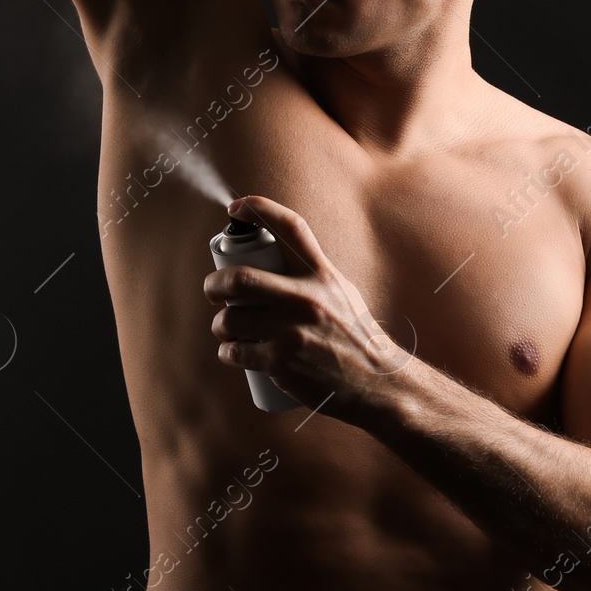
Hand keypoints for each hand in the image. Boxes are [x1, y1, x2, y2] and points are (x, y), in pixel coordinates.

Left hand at [203, 195, 414, 424]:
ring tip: (226, 328)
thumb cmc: (355, 335)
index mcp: (322, 275)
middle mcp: (307, 299)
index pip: (290, 227)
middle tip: (213, 290)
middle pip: (240, 277)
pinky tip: (232, 352)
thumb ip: (312, 273)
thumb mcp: (342, 293)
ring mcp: (292, 332)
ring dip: (220, 324)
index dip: (258, 208)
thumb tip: (272, 255)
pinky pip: (236, 352)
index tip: (236, 207)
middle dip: (214, 283)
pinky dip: (227, 352)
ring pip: (230, 318)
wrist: (377, 383)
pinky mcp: (282, 363)